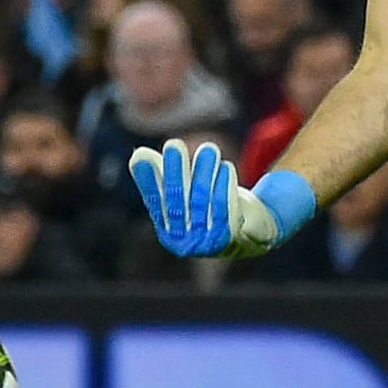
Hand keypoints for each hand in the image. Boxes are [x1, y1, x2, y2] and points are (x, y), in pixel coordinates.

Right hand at [130, 140, 315, 258]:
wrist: (248, 232)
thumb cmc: (210, 209)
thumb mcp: (187, 194)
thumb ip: (163, 176)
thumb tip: (139, 155)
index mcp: (170, 234)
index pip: (156, 203)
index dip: (148, 180)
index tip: (140, 156)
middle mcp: (186, 243)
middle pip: (178, 201)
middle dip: (175, 171)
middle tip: (173, 144)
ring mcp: (209, 242)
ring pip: (203, 200)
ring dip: (204, 172)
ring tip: (208, 149)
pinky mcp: (232, 236)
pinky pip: (225, 207)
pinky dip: (224, 184)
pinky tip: (225, 166)